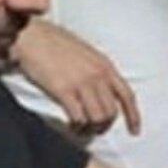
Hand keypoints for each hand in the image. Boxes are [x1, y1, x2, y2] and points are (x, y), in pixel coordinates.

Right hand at [14, 20, 139, 135]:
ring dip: (90, 129)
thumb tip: (101, 92)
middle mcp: (98, 75)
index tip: (135, 131)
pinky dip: (76, 127)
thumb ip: (97, 71)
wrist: (32, 35)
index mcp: (105, 66)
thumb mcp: (86, 53)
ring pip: (98, 118)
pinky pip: (78, 118)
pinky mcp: (64, 90)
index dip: (133, 116)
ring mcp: (82, 83)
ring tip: (81, 130)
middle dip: (104, 125)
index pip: (127, 95)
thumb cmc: (55, 42)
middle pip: (112, 112)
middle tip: (93, 130)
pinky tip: (71, 127)